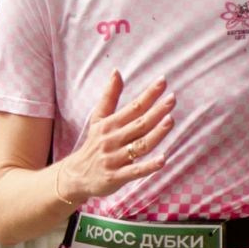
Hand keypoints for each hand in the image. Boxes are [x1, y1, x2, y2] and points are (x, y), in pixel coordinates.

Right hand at [53, 71, 173, 206]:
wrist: (76, 176)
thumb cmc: (93, 144)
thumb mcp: (98, 119)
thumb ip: (110, 96)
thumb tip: (116, 71)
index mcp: (110, 124)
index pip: (133, 107)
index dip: (148, 94)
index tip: (163, 81)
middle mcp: (112, 139)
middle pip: (139, 124)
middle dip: (156, 111)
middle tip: (172, 99)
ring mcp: (115, 158)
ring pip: (139, 145)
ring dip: (155, 134)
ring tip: (170, 120)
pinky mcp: (116, 176)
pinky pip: (135, 171)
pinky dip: (149, 166)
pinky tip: (163, 159)